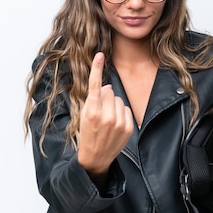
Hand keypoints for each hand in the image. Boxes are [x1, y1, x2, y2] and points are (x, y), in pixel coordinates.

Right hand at [77, 52, 133, 183]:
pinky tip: (115, 124)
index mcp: (92, 112)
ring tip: (107, 119)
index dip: (96, 69)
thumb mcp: (84, 115)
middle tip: (99, 111)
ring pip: (119, 99)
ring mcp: (119, 123)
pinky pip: (126, 109)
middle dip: (104, 97)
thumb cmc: (87, 133)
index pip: (95, 86)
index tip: (99, 55)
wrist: (95, 157)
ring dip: (113, 105)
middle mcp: (106, 116)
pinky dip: (121, 113)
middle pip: (109, 91)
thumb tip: (108, 86)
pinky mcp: (128, 128)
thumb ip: (95, 99)